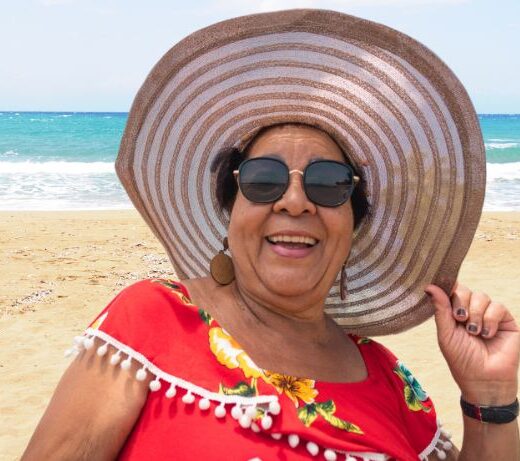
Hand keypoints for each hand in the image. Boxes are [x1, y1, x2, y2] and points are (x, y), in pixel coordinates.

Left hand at [425, 282, 519, 405]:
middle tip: (460, 319)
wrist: (484, 379)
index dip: (448, 288)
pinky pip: (497, 306)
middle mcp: (471, 310)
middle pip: (464, 290)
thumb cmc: (462, 359)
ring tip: (474, 332)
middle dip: (461, 303)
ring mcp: (488, 314)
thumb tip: (430, 286)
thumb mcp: (446, 334)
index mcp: (454, 312)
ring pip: (481, 296)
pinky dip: (490, 320)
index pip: (451, 290)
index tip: (445, 293)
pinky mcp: (505, 320)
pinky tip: (487, 335)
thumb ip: (440, 309)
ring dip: (475, 314)